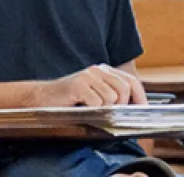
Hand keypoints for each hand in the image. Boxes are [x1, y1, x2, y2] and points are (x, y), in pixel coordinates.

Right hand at [26, 64, 146, 106]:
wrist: (41, 98)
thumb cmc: (70, 100)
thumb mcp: (95, 94)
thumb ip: (113, 95)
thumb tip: (136, 107)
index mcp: (104, 71)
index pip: (131, 81)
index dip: (140, 97)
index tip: (141, 110)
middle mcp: (97, 70)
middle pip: (124, 89)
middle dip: (121, 105)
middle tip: (109, 112)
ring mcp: (87, 76)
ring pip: (112, 98)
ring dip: (104, 109)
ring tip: (90, 108)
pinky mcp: (78, 85)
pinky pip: (97, 102)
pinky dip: (91, 109)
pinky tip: (81, 106)